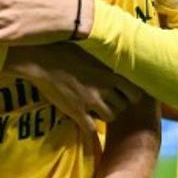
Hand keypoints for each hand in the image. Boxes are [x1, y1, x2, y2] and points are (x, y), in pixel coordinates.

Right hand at [5, 46, 142, 133]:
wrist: (42, 59)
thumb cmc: (65, 50)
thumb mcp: (92, 53)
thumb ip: (106, 63)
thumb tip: (117, 65)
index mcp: (110, 74)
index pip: (135, 93)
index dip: (130, 96)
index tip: (123, 94)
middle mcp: (104, 89)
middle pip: (122, 106)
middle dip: (116, 104)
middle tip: (106, 100)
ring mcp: (90, 101)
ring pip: (109, 117)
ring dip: (104, 115)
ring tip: (95, 109)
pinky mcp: (76, 111)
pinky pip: (91, 127)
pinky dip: (89, 125)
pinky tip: (83, 118)